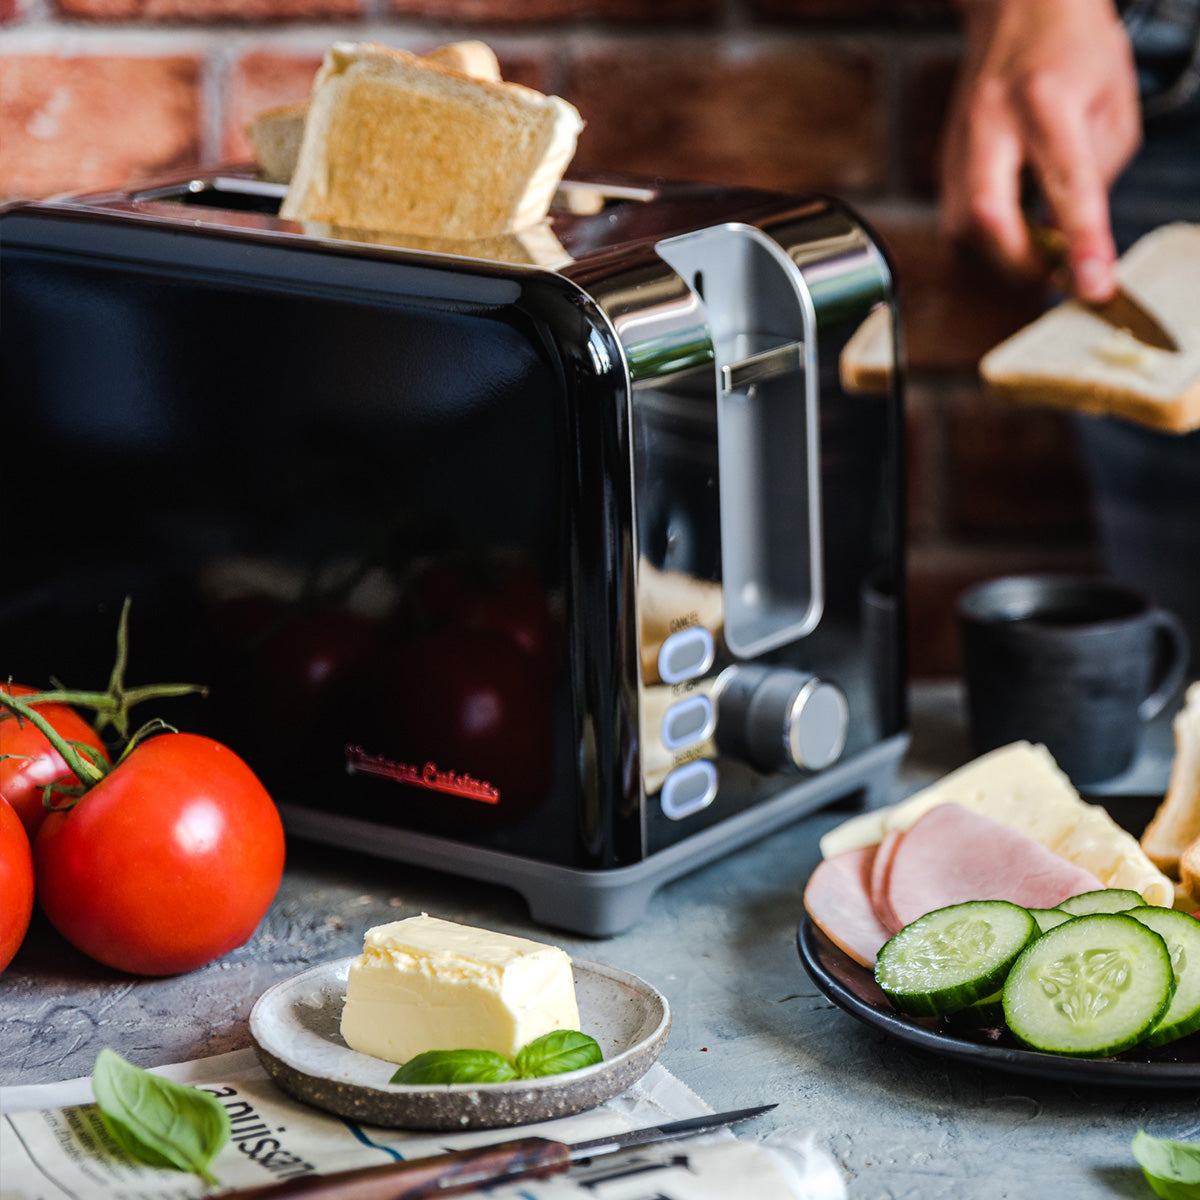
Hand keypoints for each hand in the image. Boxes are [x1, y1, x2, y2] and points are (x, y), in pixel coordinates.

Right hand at [940, 0, 1141, 302]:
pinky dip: (988, 240)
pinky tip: (1014, 232)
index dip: (1081, 242)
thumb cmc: (1072, 50)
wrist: (1017, 10)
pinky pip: (958, 222)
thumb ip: (1098, 173)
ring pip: (964, 229)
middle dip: (1022, 263)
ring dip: (1003, 255)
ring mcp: (958, 146)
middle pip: (988, 217)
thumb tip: (1076, 236)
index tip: (1093, 285)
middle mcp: (991, 123)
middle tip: (1057, 275)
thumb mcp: (1114, 104)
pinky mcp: (944, 164)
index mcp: (1046, 99)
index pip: (1066, 183)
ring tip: (1038, 253)